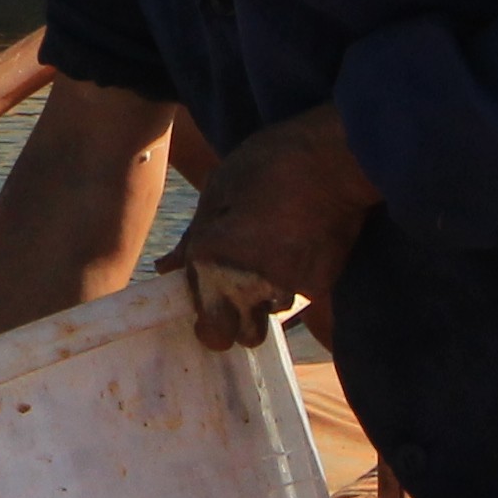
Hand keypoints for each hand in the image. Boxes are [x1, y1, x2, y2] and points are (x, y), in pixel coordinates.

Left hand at [163, 103, 375, 351]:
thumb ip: (191, 239)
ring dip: (265, 298)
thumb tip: (165, 270)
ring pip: (269, 315)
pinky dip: (295, 282)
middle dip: (235, 323)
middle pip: (238, 338)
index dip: (206, 313)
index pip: (205, 324)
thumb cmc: (267, 165)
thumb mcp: (217, 190)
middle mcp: (243, 284)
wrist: (332, 159)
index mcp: (210, 259)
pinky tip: (298, 248)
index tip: (211, 298)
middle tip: (238, 294)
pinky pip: (298, 297)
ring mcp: (283, 289)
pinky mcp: (318, 286)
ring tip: (273, 255)